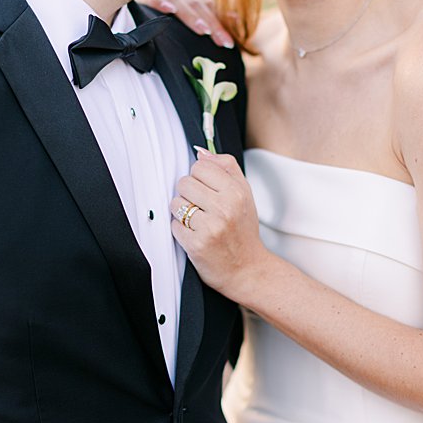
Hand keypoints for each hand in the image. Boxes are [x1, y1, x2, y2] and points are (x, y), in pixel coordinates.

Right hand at [134, 0, 234, 47]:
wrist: (124, 0)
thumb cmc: (157, 20)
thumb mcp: (185, 20)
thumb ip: (208, 17)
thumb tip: (237, 18)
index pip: (209, 6)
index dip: (221, 23)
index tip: (229, 44)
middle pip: (197, 4)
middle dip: (212, 23)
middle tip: (222, 42)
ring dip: (191, 15)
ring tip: (202, 30)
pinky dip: (160, 1)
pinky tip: (168, 9)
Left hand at [170, 149, 267, 300]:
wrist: (248, 270)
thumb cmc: (243, 230)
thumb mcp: (244, 195)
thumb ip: (226, 168)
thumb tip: (202, 152)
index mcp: (237, 192)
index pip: (200, 166)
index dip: (199, 178)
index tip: (206, 190)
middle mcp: (225, 208)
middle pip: (184, 183)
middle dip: (189, 195)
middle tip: (203, 209)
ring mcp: (210, 227)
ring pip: (176, 203)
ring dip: (182, 213)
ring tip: (198, 222)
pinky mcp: (196, 245)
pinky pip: (174, 225)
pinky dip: (180, 231)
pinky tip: (195, 236)